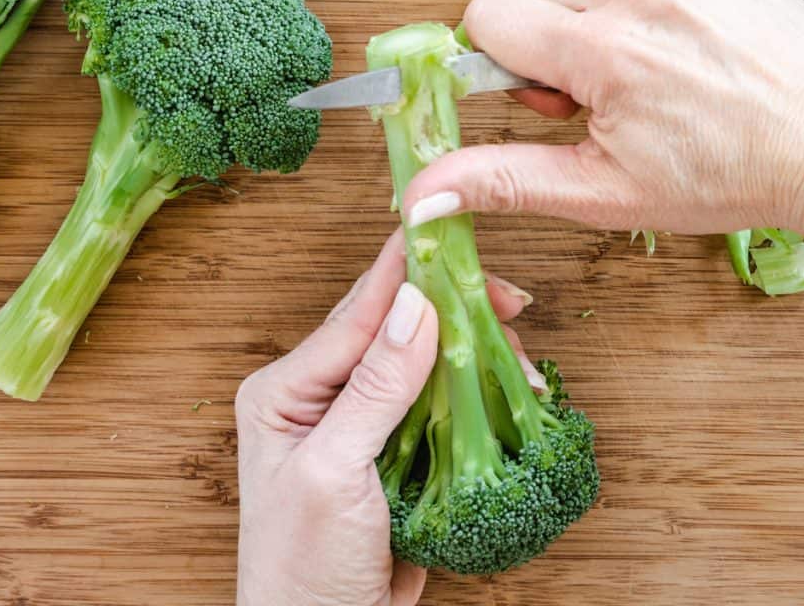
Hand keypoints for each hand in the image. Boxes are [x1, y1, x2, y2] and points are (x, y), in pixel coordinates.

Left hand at [235, 232, 537, 605]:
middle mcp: (321, 395)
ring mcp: (361, 423)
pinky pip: (440, 408)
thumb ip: (374, 388)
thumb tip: (415, 306)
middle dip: (454, 313)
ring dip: (472, 356)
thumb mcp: (331, 473)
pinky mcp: (396, 452)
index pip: (355, 314)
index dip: (407, 273)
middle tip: (511, 305)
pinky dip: (475, 396)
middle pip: (395, 331)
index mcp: (286, 388)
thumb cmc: (302, 569)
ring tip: (517, 362)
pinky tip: (506, 391)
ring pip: (425, 366)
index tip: (450, 233)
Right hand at [401, 0, 803, 262]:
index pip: (488, 15)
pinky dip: (657, 10)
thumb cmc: (728, 175)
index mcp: (600, 49)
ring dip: (607, 33)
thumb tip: (422, 195)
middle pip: (542, 5)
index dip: (502, 63)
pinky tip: (692, 51)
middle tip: (607, 105)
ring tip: (658, 82)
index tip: (540, 97)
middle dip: (558, 56)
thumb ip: (503, 181)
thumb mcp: (603, 193)